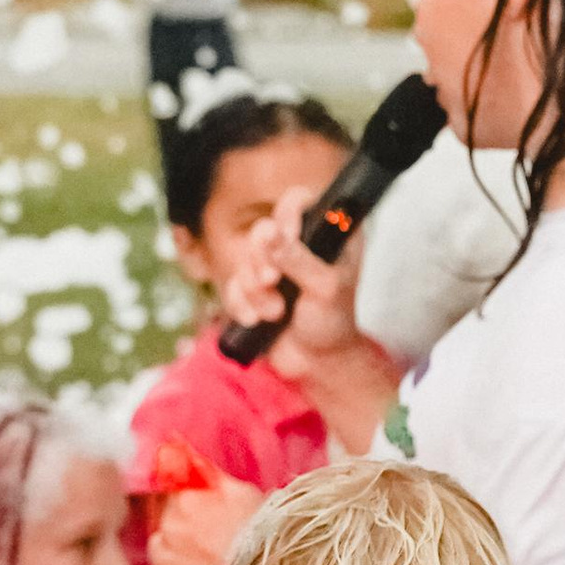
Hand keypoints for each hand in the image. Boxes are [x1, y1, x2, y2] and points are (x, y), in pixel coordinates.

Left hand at [148, 474, 263, 564]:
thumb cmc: (262, 538)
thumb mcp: (244, 495)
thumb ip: (214, 478)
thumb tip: (194, 463)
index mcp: (184, 501)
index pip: (171, 493)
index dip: (186, 503)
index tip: (199, 512)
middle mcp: (167, 529)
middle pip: (165, 522)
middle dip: (181, 528)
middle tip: (209, 540)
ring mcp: (163, 563)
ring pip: (161, 551)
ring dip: (174, 554)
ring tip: (203, 564)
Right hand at [223, 185, 368, 368]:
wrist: (315, 364)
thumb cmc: (332, 323)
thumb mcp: (326, 289)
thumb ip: (299, 260)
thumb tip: (271, 234)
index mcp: (325, 235)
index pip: (299, 200)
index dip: (287, 214)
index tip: (287, 238)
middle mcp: (297, 245)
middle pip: (262, 230)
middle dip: (261, 260)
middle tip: (273, 281)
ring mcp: (272, 267)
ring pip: (244, 261)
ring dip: (255, 291)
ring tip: (275, 312)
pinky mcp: (252, 290)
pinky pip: (231, 287)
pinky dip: (241, 305)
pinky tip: (257, 320)